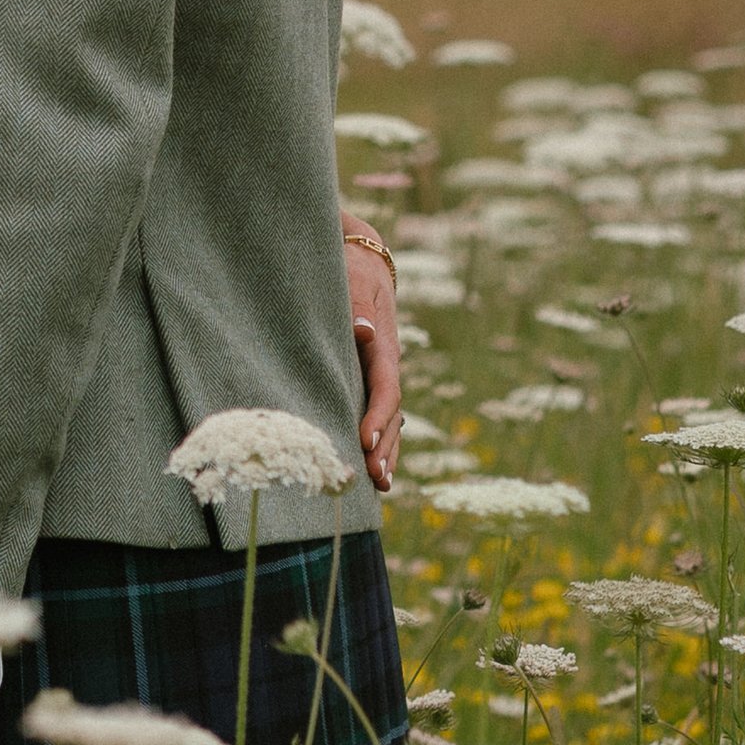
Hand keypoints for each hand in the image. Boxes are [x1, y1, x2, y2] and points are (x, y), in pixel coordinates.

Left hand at [343, 217, 402, 492]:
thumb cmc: (351, 269)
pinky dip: (381, 440)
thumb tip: (363, 332)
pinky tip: (374, 466)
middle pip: (392, 411)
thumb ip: (357, 306)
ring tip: (382, 486)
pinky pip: (380, 412)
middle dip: (386, 446)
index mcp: (384, 345)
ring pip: (391, 417)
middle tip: (377, 480)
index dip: (378, 415)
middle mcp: (387, 364)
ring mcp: (380, 373)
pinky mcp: (369, 376)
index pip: (385, 387)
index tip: (366, 441)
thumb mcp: (354, 280)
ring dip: (388, 450)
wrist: (362, 258)